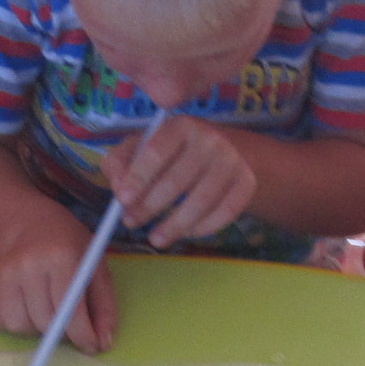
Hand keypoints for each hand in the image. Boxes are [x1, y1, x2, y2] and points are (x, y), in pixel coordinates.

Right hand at [0, 210, 115, 353]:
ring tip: (47, 312)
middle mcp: (28, 265)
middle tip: (70, 324)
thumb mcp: (97, 270)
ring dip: (36, 329)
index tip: (90, 346)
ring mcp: (5, 274)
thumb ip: (104, 307)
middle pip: (43, 322)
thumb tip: (102, 344)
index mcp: (60, 257)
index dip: (81, 335)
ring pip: (18, 326)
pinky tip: (27, 308)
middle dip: (61, 333)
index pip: (68, 309)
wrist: (35, 226)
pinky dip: (14, 323)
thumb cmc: (72, 249)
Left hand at [113, 119, 254, 247]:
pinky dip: (202, 228)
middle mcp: (210, 139)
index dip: (138, 177)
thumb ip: (121, 161)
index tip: (122, 200)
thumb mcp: (144, 145)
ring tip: (156, 239)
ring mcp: (232, 161)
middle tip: (131, 223)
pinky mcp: (247, 183)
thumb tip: (117, 186)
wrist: (229, 150)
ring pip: (201, 201)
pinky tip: (185, 233)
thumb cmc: (175, 151)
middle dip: (149, 206)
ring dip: (174, 225)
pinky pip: (225, 213)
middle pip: (176, 180)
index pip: (157, 151)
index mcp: (180, 126)